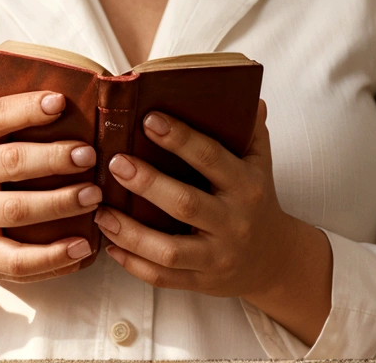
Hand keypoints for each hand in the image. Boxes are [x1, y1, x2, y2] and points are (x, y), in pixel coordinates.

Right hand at [0, 91, 101, 282]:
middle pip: (10, 162)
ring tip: (94, 196)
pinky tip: (81, 246)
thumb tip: (80, 106)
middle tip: (89, 155)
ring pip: (17, 210)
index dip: (28, 108)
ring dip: (60, 203)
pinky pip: (17, 260)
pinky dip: (52, 256)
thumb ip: (20, 127)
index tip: (60, 101)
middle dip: (54, 157)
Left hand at [93, 99, 332, 343]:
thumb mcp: (259, 163)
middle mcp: (233, 222)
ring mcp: (217, 256)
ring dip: (131, 232)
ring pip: (169, 250)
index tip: (147, 118)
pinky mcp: (202, 281)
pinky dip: (133, 264)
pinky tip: (109, 245)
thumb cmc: (256, 199)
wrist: (274, 259)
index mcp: (246, 185)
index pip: (211, 158)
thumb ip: (250, 130)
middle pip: (186, 204)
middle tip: (114, 162)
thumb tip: (246, 94)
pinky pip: (163, 278)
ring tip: (100, 211)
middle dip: (147, 183)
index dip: (180, 139)